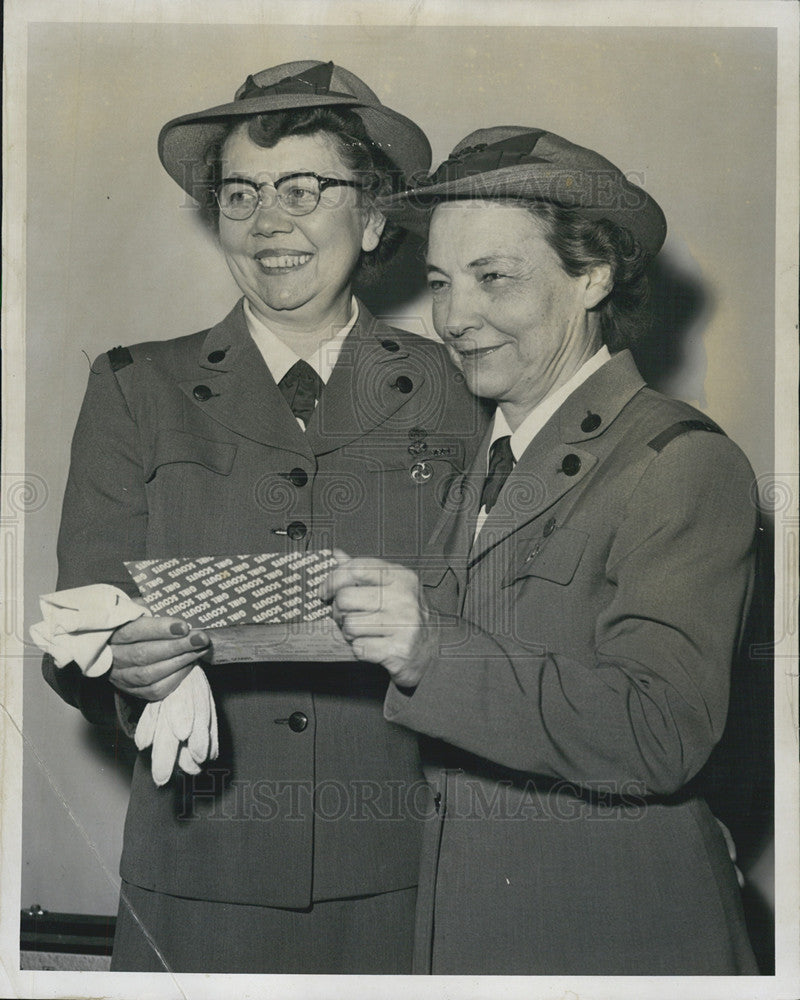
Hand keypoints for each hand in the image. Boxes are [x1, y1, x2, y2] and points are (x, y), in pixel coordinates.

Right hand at [109, 614, 209, 701]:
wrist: (119, 648)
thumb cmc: (133, 623)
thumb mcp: (135, 609)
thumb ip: (149, 608)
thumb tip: (176, 607)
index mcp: (111, 632)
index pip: (134, 631)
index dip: (160, 629)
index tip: (184, 626)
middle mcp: (113, 657)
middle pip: (144, 654)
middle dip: (177, 646)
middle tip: (201, 638)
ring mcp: (121, 676)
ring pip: (150, 674)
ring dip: (180, 661)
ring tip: (200, 649)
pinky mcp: (132, 690)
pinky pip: (155, 689)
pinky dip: (176, 677)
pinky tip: (190, 663)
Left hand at [320, 551, 434, 688]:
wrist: (433, 649)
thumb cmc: (403, 614)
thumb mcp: (390, 586)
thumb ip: (362, 571)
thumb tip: (336, 554)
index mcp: (401, 577)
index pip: (356, 568)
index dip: (332, 579)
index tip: (324, 592)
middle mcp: (404, 598)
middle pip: (345, 599)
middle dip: (339, 611)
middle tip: (347, 616)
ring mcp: (403, 624)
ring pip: (349, 626)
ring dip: (350, 633)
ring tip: (364, 632)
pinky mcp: (399, 650)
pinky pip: (359, 648)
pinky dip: (360, 650)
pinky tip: (374, 646)